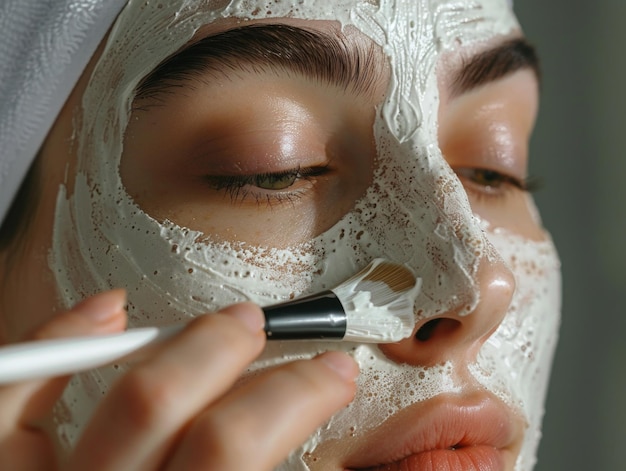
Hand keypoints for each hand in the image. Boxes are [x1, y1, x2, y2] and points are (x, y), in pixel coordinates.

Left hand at [0, 291, 357, 470]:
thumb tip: (389, 463)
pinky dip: (60, 340)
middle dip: (229, 351)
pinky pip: (13, 400)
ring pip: (118, 399)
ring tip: (227, 322)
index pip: (237, 449)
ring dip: (179, 343)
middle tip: (263, 328)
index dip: (299, 396)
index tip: (333, 371)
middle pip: (167, 406)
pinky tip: (110, 314)